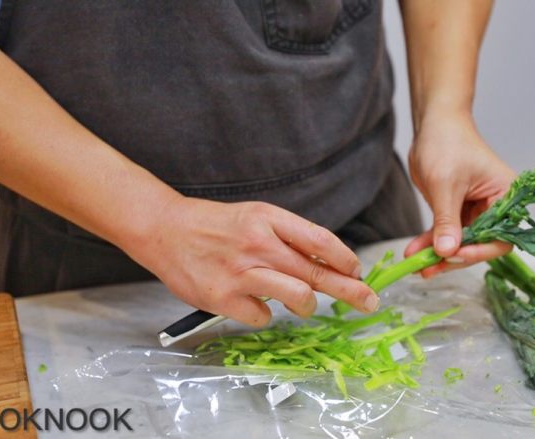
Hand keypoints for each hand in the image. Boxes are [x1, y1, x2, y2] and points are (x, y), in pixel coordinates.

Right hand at [126, 198, 377, 326]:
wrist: (165, 230)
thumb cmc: (215, 226)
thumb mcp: (255, 217)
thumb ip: (288, 236)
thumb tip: (327, 261)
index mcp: (269, 219)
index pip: (319, 240)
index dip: (345, 259)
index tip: (358, 271)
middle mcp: (258, 244)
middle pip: (316, 272)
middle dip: (350, 290)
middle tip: (369, 301)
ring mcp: (240, 273)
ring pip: (298, 297)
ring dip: (308, 305)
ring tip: (303, 304)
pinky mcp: (223, 298)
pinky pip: (262, 317)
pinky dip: (263, 314)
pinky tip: (251, 302)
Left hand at [406, 111, 515, 276]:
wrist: (432, 125)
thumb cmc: (447, 144)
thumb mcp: (446, 185)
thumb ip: (447, 221)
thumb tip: (448, 252)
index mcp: (507, 196)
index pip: (501, 235)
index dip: (480, 250)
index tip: (455, 255)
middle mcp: (495, 206)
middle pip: (480, 243)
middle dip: (454, 257)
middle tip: (430, 267)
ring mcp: (475, 210)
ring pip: (460, 242)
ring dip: (439, 254)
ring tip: (418, 266)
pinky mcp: (456, 210)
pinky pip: (445, 233)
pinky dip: (430, 243)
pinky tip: (413, 252)